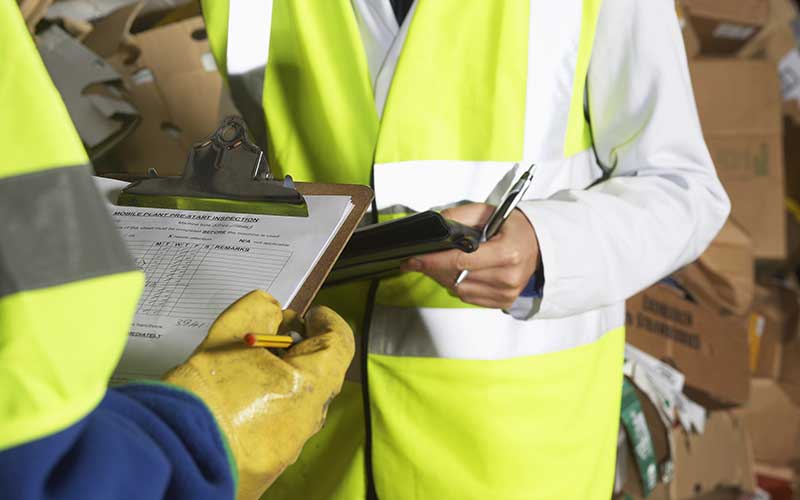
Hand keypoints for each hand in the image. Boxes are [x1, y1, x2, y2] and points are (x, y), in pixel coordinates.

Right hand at [164, 290, 353, 499]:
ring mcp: (290, 447)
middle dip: (297, 349)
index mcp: (309, 387)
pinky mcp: (270, 464)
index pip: (339, 344)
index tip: (311, 315)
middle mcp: (307, 421)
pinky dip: (264, 406)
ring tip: (244, 367)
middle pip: (317, 373)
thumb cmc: (201, 398)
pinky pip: (277, 426)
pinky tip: (234, 398)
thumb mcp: (228, 334)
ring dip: (279, 378)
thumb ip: (258, 312)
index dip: (327, 321)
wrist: (171, 454)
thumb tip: (272, 312)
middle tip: (269, 335)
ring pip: (296, 401)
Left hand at [401, 203, 539, 308]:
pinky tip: (458, 273)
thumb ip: (459, 216)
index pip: (460, 261)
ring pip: (459, 290)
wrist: (539, 245)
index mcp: (507, 253)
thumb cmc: (514, 228)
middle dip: (433, 268)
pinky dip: (458, 285)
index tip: (413, 260)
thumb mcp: (487, 212)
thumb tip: (434, 225)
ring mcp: (506, 293)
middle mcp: (508, 277)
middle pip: (456, 278)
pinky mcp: (503, 302)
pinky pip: (468, 297)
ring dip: (444, 278)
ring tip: (441, 263)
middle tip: (420, 259)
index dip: (433, 261)